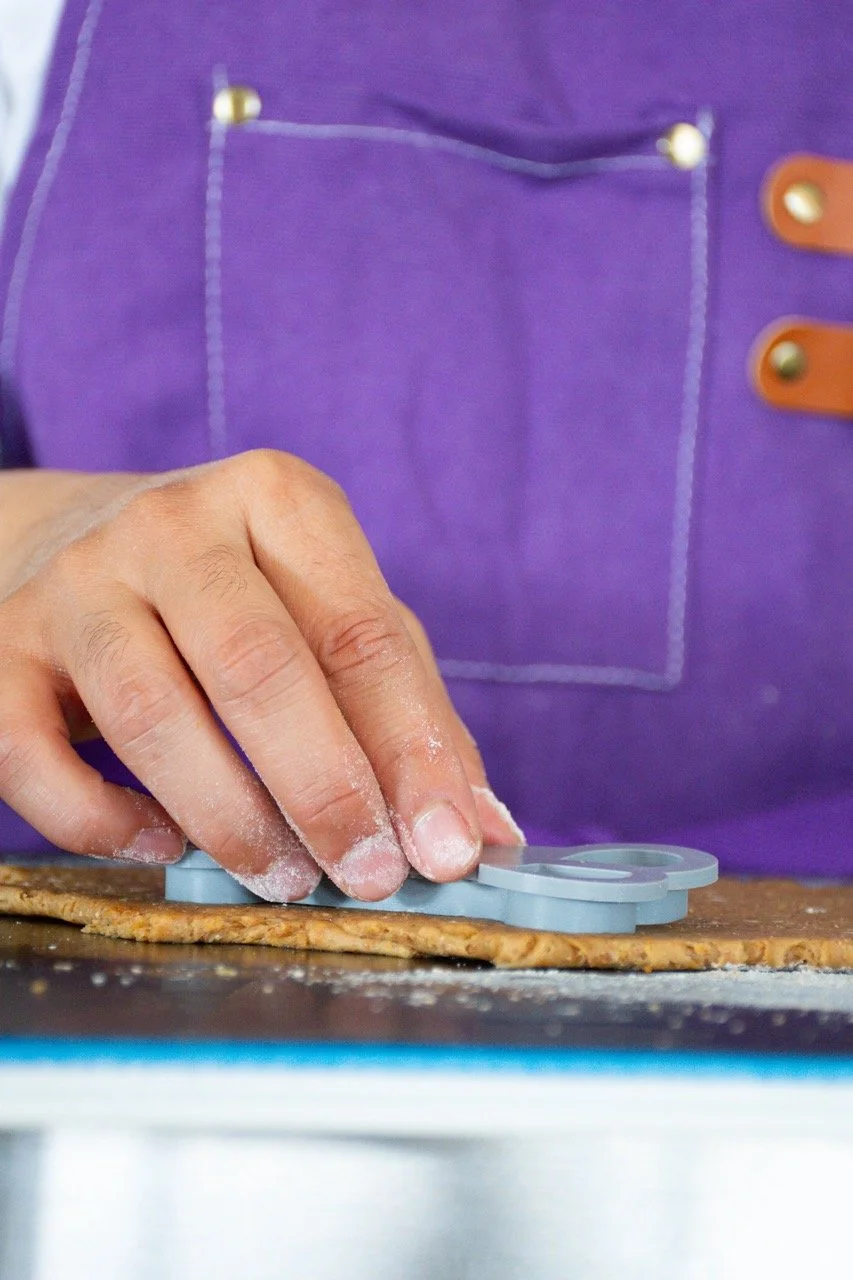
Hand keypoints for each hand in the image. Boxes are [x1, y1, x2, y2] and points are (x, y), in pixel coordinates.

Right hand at [0, 452, 522, 899]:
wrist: (60, 538)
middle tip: (367, 877)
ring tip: (283, 877)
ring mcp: (76, 581)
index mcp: (277, 500)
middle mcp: (172, 525)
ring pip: (152, 715)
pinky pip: (38, 757)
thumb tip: (480, 832)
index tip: (449, 848)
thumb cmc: (227, 591)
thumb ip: (403, 710)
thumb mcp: (323, 612)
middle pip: (261, 668)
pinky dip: (104, 822)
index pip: (362, 635)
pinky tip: (161, 844)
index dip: (413, 753)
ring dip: (230, 819)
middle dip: (325, 791)